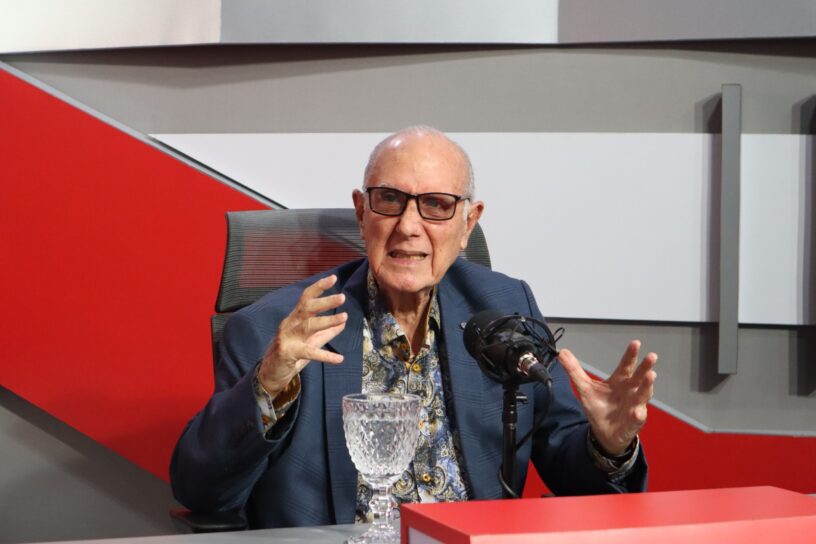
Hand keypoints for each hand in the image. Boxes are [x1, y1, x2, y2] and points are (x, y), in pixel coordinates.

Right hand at [258, 275, 347, 396]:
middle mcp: (290, 324)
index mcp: (295, 318)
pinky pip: (309, 352)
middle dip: (324, 302)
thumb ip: (327, 332)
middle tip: (342, 297)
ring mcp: (287, 338)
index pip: (306, 298)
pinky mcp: (288, 353)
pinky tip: (339, 358)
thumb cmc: (292, 353)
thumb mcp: (311, 341)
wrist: (271, 373)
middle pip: (307, 308)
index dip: (319, 287)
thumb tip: (344, 322)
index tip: (333, 279)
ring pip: (308, 326)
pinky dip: (325, 356)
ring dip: (327, 321)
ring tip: (344, 318)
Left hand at [557, 340, 656, 455]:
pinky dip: (637, 414)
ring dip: (647, 386)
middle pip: (639, 376)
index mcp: (620, 380)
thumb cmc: (599, 407)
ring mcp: (634, 404)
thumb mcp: (584, 388)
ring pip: (643, 394)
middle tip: (651, 356)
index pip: (626, 365)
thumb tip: (562, 353)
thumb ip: (574, 370)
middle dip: (645, 367)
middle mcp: (630, 390)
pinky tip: (636, 411)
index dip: (631, 354)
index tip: (635, 343)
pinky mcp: (634, 420)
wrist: (604, 432)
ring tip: (650, 376)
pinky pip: (637, 417)